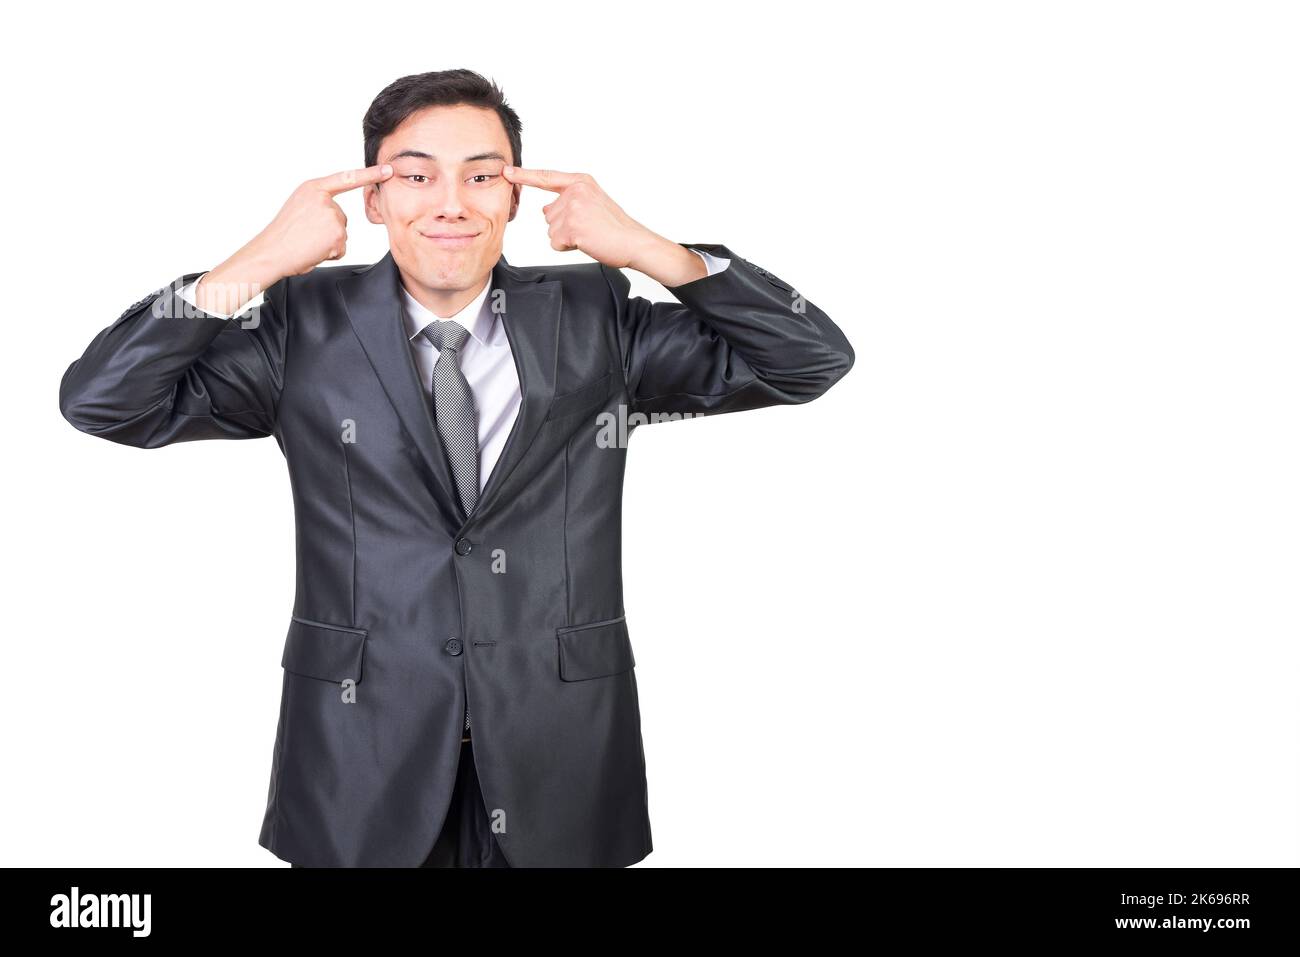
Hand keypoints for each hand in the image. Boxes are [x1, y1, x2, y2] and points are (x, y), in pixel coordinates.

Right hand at [248, 164, 394, 278]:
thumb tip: (336, 215)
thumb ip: (319, 204)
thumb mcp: (298, 207)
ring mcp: (331, 215)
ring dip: (328, 243)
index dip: (369, 174)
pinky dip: (330, 254)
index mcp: (313, 188)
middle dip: (328, 231)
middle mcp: (324, 198)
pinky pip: (341, 248)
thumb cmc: (282, 234)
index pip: (346, 178)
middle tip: (306, 235)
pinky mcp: (337, 233)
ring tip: (307, 243)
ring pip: (342, 233)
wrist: (270, 253)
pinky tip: (314, 251)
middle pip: (341, 217)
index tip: (388, 169)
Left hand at [501, 166, 656, 269]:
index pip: (546, 177)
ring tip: (589, 234)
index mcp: (580, 181)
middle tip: (588, 227)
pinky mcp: (571, 227)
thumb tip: (546, 208)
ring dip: (566, 237)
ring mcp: (573, 208)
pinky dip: (568, 247)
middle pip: (548, 213)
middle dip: (563, 226)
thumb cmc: (615, 227)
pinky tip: (586, 242)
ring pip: (551, 230)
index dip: (524, 175)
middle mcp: (575, 191)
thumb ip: (569, 199)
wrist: (633, 241)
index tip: (506, 171)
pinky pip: (555, 242)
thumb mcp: (593, 201)